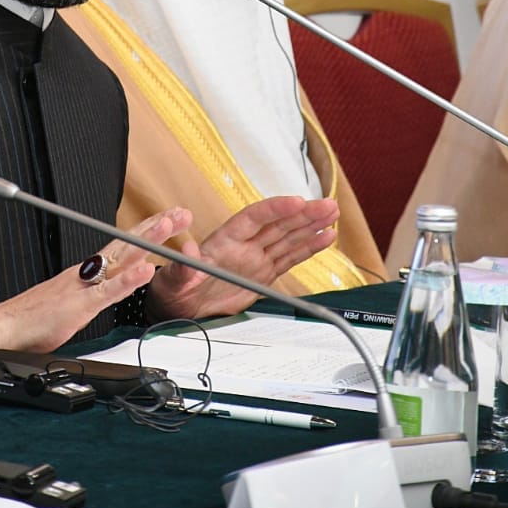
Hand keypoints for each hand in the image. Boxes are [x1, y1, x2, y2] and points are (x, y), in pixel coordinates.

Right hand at [0, 207, 192, 351]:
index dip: (146, 231)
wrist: (5, 328)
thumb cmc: (34, 319)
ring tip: (169, 227)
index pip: (123, 246)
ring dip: (147, 242)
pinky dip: (128, 281)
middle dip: (156, 227)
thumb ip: (93, 295)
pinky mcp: (79, 306)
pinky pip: (108, 292)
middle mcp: (87, 272)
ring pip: (121, 260)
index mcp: (87, 272)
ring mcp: (84, 286)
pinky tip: (146, 272)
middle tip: (181, 213)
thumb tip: (108, 291)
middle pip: (127, 244)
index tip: (169, 219)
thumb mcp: (73, 305)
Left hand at [148, 195, 338, 321]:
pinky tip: (325, 237)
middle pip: (278, 224)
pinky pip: (290, 257)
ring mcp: (255, 258)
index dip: (276, 208)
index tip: (297, 201)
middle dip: (303, 214)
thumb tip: (188, 255)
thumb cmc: (174, 286)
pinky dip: (308, 248)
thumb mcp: (175, 279)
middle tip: (328, 204)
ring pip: (288, 237)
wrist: (180, 305)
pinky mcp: (264, 274)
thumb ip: (184, 268)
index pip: (255, 218)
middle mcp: (244, 245)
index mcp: (225, 240)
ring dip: (311, 226)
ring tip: (332, 213)